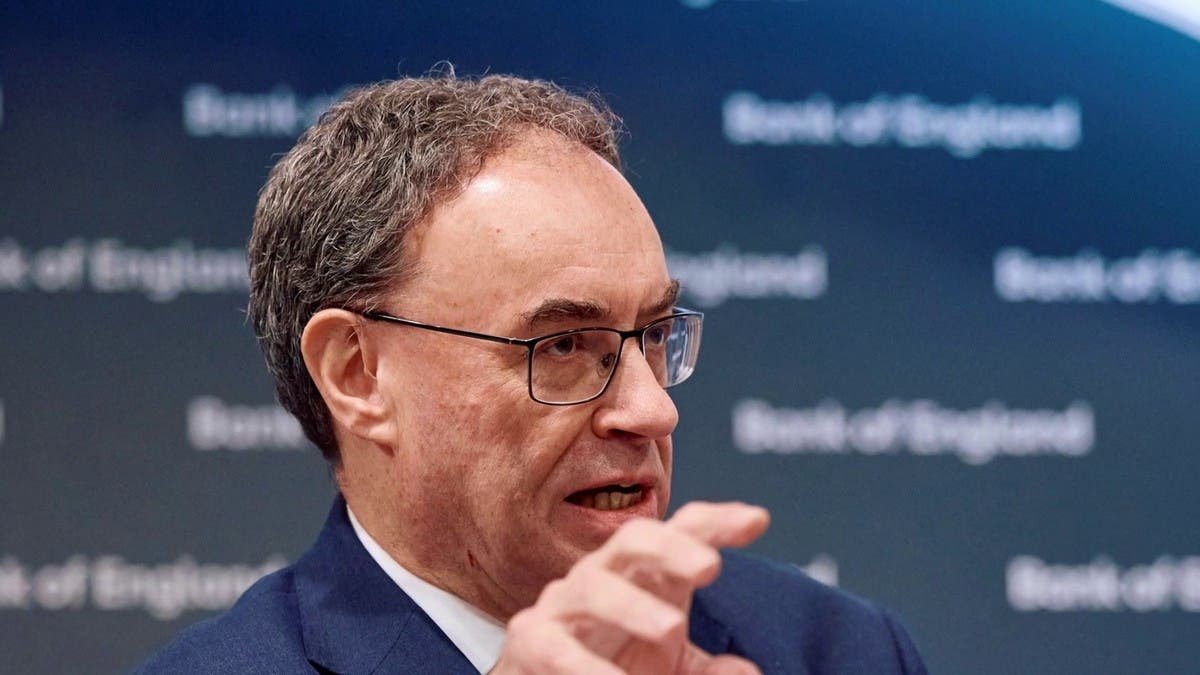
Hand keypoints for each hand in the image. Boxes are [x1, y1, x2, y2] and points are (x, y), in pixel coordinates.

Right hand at [491, 501, 769, 673]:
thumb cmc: (615, 666)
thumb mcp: (669, 669)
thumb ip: (707, 672)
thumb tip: (747, 671)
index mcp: (645, 574)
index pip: (682, 532)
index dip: (717, 521)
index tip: (758, 521)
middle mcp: (604, 575)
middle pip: (634, 539)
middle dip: (671, 547)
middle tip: (709, 568)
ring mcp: (564, 604)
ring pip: (594, 587)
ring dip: (633, 606)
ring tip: (672, 629)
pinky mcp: (531, 639)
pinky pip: (553, 645)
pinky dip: (585, 666)